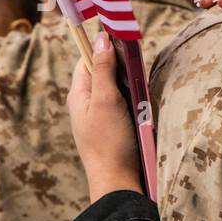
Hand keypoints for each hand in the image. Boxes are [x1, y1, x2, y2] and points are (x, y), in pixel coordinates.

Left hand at [67, 32, 143, 202]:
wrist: (116, 181)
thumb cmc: (109, 141)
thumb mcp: (106, 100)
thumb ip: (103, 69)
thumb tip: (101, 39)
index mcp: (78, 94)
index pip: (88, 59)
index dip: (104, 47)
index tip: (123, 39)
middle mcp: (86, 104)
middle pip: (104, 73)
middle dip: (121, 69)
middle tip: (137, 70)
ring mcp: (100, 117)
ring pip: (117, 90)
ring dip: (130, 87)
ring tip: (140, 93)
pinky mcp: (113, 129)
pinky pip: (124, 106)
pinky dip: (134, 103)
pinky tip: (142, 109)